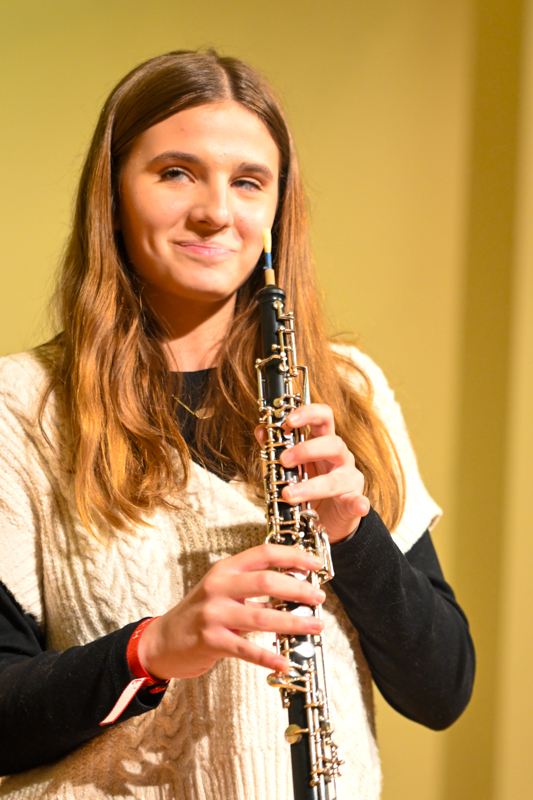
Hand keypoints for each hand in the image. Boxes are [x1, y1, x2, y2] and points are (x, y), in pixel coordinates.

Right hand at [137, 544, 325, 679]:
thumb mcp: (223, 589)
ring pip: (262, 616)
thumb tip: (296, 583)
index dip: (293, 555)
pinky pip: (247, 649)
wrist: (163, 641)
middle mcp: (219, 587)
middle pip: (267, 581)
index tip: (315, 563)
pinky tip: (285, 663)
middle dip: (298, 589)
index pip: (263, 553)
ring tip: (315, 625)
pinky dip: (269, 657)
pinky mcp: (211, 640)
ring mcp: (213, 613)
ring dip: (293, 622)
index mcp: (225, 569)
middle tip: (319, 598)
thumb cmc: (200, 614)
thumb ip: (253, 585)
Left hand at [255, 404, 369, 543]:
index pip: (323, 418)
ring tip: (288, 495)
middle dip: (306, 450)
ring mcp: (349, 479)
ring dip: (311, 486)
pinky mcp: (354, 502)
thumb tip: (261, 430)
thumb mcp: (291, 465)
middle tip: (283, 460)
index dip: (308, 414)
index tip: (288, 420)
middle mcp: (340, 458)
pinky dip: (359, 503)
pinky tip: (359, 505)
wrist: (326, 518)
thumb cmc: (309, 485)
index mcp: (324, 443)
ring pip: (337, 478)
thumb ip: (277, 447)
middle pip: (333, 443)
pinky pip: (359, 502)